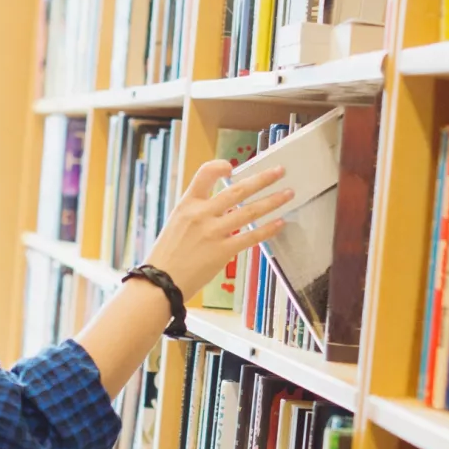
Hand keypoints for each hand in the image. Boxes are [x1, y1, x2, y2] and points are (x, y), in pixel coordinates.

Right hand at [143, 159, 292, 298]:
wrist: (160, 282)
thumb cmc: (167, 255)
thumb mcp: (176, 223)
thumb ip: (197, 211)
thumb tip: (222, 205)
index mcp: (186, 204)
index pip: (204, 174)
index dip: (219, 166)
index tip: (233, 166)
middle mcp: (201, 214)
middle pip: (237, 190)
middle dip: (262, 179)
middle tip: (280, 171)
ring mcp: (213, 232)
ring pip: (249, 211)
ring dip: (272, 201)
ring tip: (288, 193)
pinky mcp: (222, 251)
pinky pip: (250, 237)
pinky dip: (267, 229)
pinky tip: (279, 222)